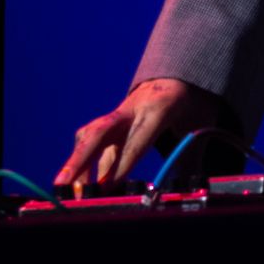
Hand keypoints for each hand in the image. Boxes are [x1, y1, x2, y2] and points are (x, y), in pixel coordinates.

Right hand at [55, 78, 225, 188]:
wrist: (183, 73)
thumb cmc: (193, 103)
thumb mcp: (200, 126)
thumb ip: (192, 157)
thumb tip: (192, 189)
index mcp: (160, 108)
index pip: (136, 140)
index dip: (121, 166)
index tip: (106, 189)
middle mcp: (134, 108)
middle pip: (100, 133)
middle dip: (80, 161)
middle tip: (63, 186)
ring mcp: (120, 112)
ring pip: (91, 135)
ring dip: (76, 163)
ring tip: (66, 190)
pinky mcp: (113, 118)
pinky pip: (92, 137)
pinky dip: (83, 159)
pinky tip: (78, 180)